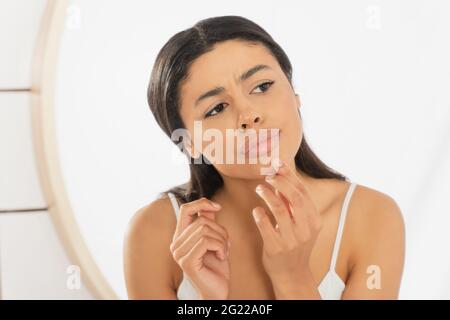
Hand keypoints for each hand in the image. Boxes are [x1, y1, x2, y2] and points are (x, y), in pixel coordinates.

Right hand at [170, 197, 230, 299]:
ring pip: (205, 230)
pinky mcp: (187, 261)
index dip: (201, 203)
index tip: (218, 206)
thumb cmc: (217, 267)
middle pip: (202, 220)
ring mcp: (179, 253)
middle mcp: (176, 244)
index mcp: (181, 236)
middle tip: (226, 244)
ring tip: (224, 251)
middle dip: (220, 230)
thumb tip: (209, 205)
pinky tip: (223, 257)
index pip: (185, 209)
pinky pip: (207, 242)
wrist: (218, 290)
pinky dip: (221, 247)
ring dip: (222, 240)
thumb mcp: (215, 240)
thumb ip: (210, 224)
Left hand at [252, 159, 322, 285]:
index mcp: (314, 220)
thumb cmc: (294, 243)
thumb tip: (279, 177)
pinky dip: (259, 214)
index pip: (303, 192)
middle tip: (267, 176)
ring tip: (259, 189)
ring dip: (267, 195)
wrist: (291, 273)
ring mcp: (292, 240)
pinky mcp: (276, 248)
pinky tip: (256, 210)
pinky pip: (265, 226)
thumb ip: (290, 201)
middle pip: (295, 198)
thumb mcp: (299, 222)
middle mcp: (306, 229)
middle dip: (280, 182)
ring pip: (279, 209)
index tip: (277, 164)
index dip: (289, 175)